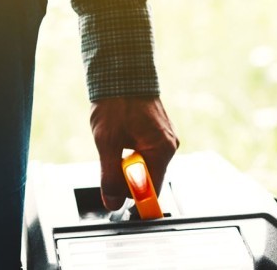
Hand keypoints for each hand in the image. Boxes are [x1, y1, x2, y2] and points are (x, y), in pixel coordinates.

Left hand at [89, 96, 178, 210]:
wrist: (121, 72)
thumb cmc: (116, 103)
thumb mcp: (107, 142)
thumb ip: (110, 176)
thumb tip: (112, 203)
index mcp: (162, 151)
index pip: (151, 190)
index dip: (132, 196)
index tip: (115, 193)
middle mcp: (169, 146)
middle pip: (148, 178)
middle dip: (125, 173)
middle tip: (110, 154)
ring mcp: (166, 138)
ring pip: (145, 164)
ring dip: (126, 160)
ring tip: (114, 138)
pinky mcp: (159, 132)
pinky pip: (146, 152)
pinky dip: (130, 150)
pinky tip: (120, 134)